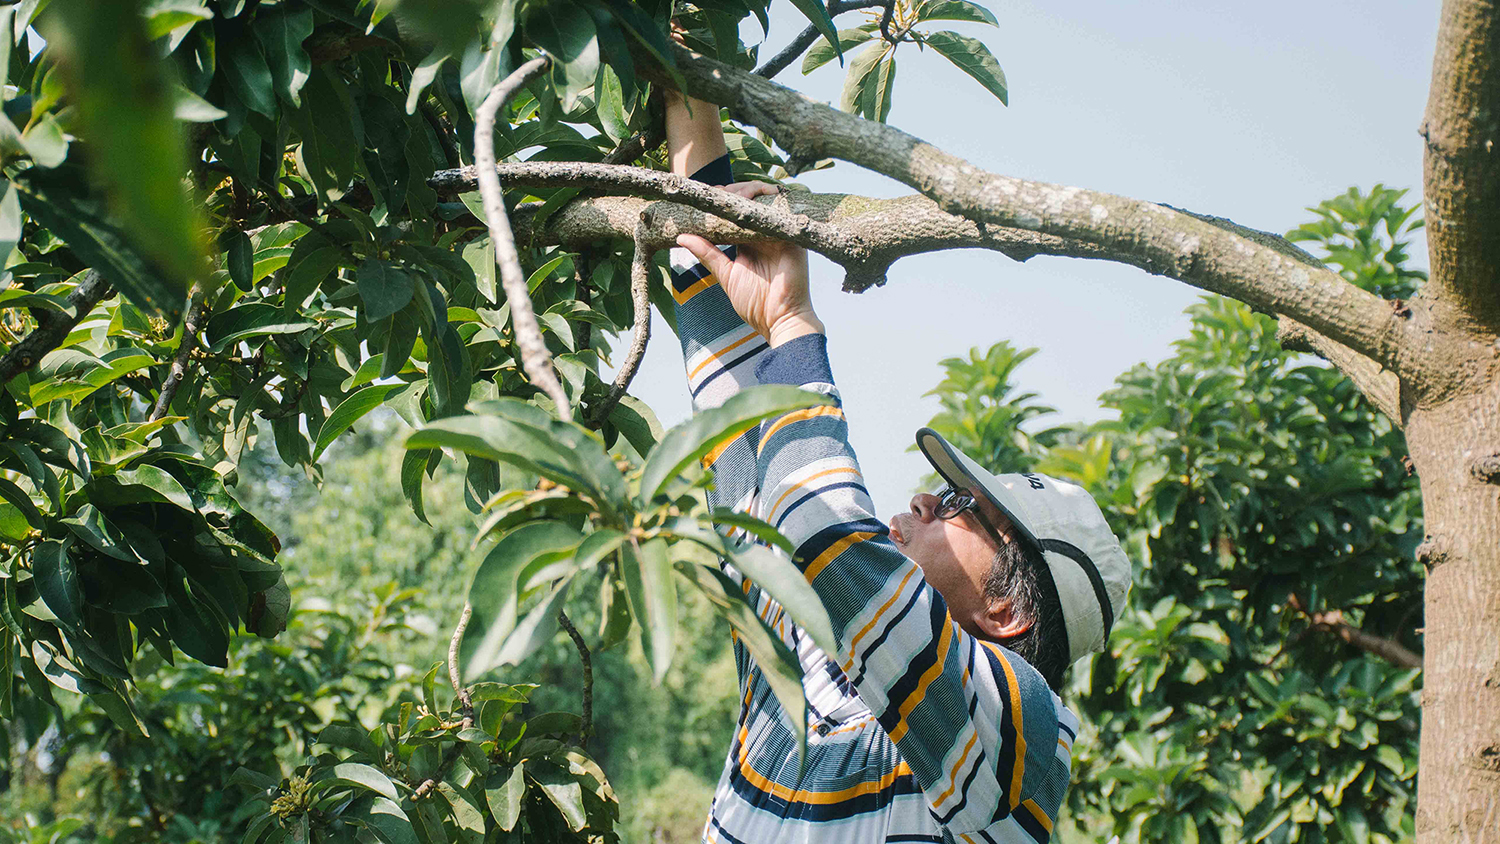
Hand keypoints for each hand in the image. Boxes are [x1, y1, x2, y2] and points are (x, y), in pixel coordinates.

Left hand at [675, 182, 823, 346]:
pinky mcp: (793, 237)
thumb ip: (707, 253)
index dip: (722, 200)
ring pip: (765, 201)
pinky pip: (783, 211)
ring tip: (732, 192)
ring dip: (749, 191)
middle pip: (750, 202)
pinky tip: (752, 198)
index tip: (705, 193)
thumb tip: (681, 237)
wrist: (780, 320)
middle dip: (734, 191)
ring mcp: (779, 234)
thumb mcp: (726, 274)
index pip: (735, 214)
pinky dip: (768, 200)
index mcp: (749, 242)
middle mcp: (765, 234)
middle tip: (717, 190)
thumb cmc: (755, 304)